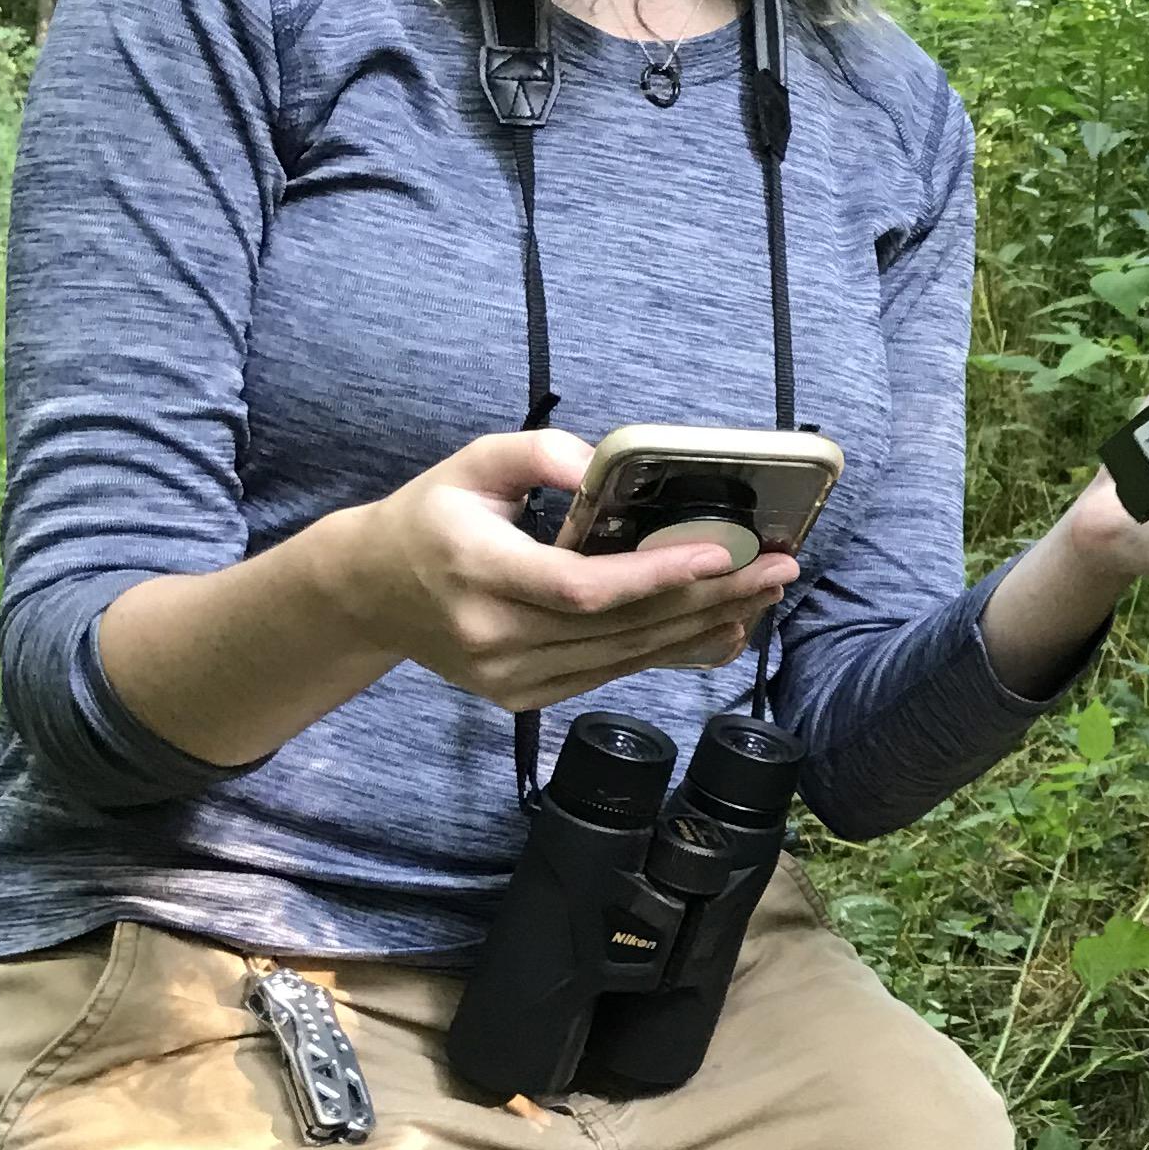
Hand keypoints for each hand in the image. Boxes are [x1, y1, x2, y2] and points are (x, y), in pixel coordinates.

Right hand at [318, 428, 800, 713]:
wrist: (370, 592)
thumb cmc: (431, 517)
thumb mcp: (471, 463)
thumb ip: (538, 453)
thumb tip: (604, 461)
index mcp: (475, 570)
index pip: (579, 587)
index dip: (654, 575)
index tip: (722, 552)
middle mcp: (491, 634)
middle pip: (619, 627)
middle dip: (709, 598)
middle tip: (778, 569)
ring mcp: (507, 677)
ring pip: (624, 657)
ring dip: (703, 627)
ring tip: (765, 595)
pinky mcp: (524, 696)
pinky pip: (611, 675)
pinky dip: (670, 653)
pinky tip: (722, 629)